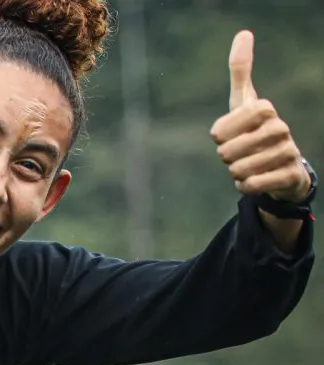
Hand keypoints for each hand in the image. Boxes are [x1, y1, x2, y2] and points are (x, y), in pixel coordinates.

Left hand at [211, 30, 310, 202]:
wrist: (282, 164)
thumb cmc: (255, 129)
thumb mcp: (244, 101)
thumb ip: (241, 70)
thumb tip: (244, 33)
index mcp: (264, 109)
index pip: (219, 130)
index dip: (219, 136)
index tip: (227, 135)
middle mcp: (280, 128)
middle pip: (227, 152)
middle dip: (226, 158)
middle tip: (239, 153)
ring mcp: (288, 152)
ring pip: (239, 170)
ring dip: (236, 173)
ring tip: (248, 166)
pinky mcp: (290, 175)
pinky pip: (252, 185)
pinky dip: (245, 187)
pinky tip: (254, 180)